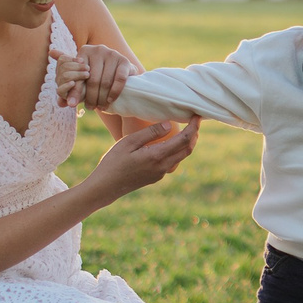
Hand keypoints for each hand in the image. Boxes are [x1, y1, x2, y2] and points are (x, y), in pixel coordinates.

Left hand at [56, 44, 138, 110]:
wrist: (119, 72)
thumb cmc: (97, 76)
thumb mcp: (81, 79)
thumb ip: (70, 89)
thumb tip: (59, 103)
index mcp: (85, 51)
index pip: (78, 74)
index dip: (76, 90)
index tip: (73, 104)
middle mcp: (98, 49)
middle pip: (92, 79)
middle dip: (91, 97)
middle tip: (90, 107)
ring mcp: (112, 54)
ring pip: (105, 81)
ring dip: (102, 98)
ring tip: (100, 107)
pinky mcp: (124, 60)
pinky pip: (119, 79)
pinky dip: (114, 92)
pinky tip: (110, 100)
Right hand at [82, 117, 199, 200]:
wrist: (105, 187)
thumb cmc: (113, 162)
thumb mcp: (129, 142)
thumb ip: (150, 133)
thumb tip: (169, 124)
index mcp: (157, 156)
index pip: (184, 140)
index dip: (193, 127)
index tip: (197, 115)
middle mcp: (163, 167)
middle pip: (187, 149)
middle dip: (194, 134)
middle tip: (194, 120)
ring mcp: (160, 173)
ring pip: (181, 157)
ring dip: (187, 143)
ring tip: (187, 129)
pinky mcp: (155, 177)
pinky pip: (172, 162)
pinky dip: (178, 150)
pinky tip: (172, 143)